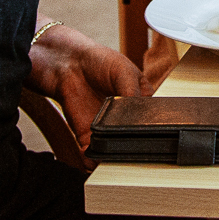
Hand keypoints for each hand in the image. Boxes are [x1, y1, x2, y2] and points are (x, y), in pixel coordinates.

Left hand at [30, 25, 141, 149]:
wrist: (69, 64)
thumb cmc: (100, 61)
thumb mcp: (125, 71)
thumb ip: (134, 93)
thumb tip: (139, 113)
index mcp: (140, 102)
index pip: (149, 120)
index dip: (149, 127)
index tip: (147, 131)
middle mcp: (124, 119)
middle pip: (131, 138)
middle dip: (130, 143)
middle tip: (128, 142)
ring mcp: (106, 128)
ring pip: (113, 149)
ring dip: (112, 153)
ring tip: (112, 152)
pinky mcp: (87, 134)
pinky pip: (92, 152)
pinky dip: (92, 158)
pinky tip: (93, 153)